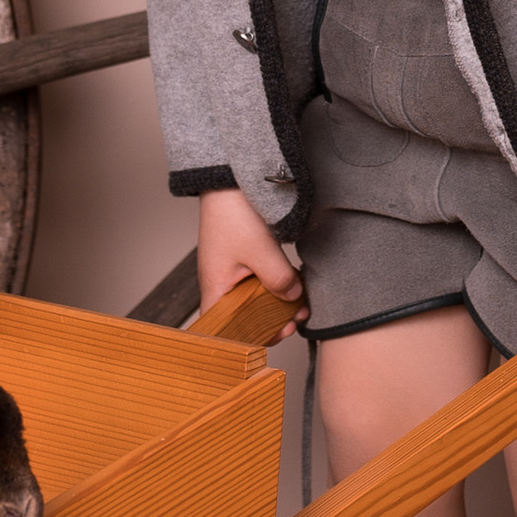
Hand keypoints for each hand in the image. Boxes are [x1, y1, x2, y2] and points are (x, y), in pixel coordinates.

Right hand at [197, 187, 302, 334]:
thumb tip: (293, 299)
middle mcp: (220, 283)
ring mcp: (231, 270)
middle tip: (295, 321)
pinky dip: (275, 285)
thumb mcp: (262, 252)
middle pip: (243, 317)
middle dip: (270, 322)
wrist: (231, 177)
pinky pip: (258, 280)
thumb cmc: (234, 214)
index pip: (225, 330)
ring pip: (254, 299)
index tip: (276, 335)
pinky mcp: (243, 257)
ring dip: (276, 304)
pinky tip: (294, 283)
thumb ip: (278, 280)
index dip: (249, 339)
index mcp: (215, 288)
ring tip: (301, 305)